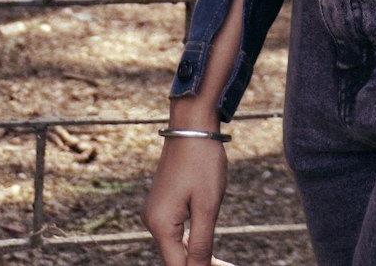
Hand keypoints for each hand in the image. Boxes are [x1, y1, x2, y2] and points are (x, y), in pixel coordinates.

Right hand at [140, 136, 234, 265]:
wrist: (192, 124)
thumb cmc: (202, 161)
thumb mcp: (207, 205)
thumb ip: (201, 243)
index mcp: (160, 224)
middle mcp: (151, 221)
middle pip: (175, 258)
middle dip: (198, 263)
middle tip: (223, 263)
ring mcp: (154, 211)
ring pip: (175, 245)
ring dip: (194, 252)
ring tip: (219, 257)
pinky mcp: (162, 203)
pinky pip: (174, 230)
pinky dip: (190, 238)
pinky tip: (206, 236)